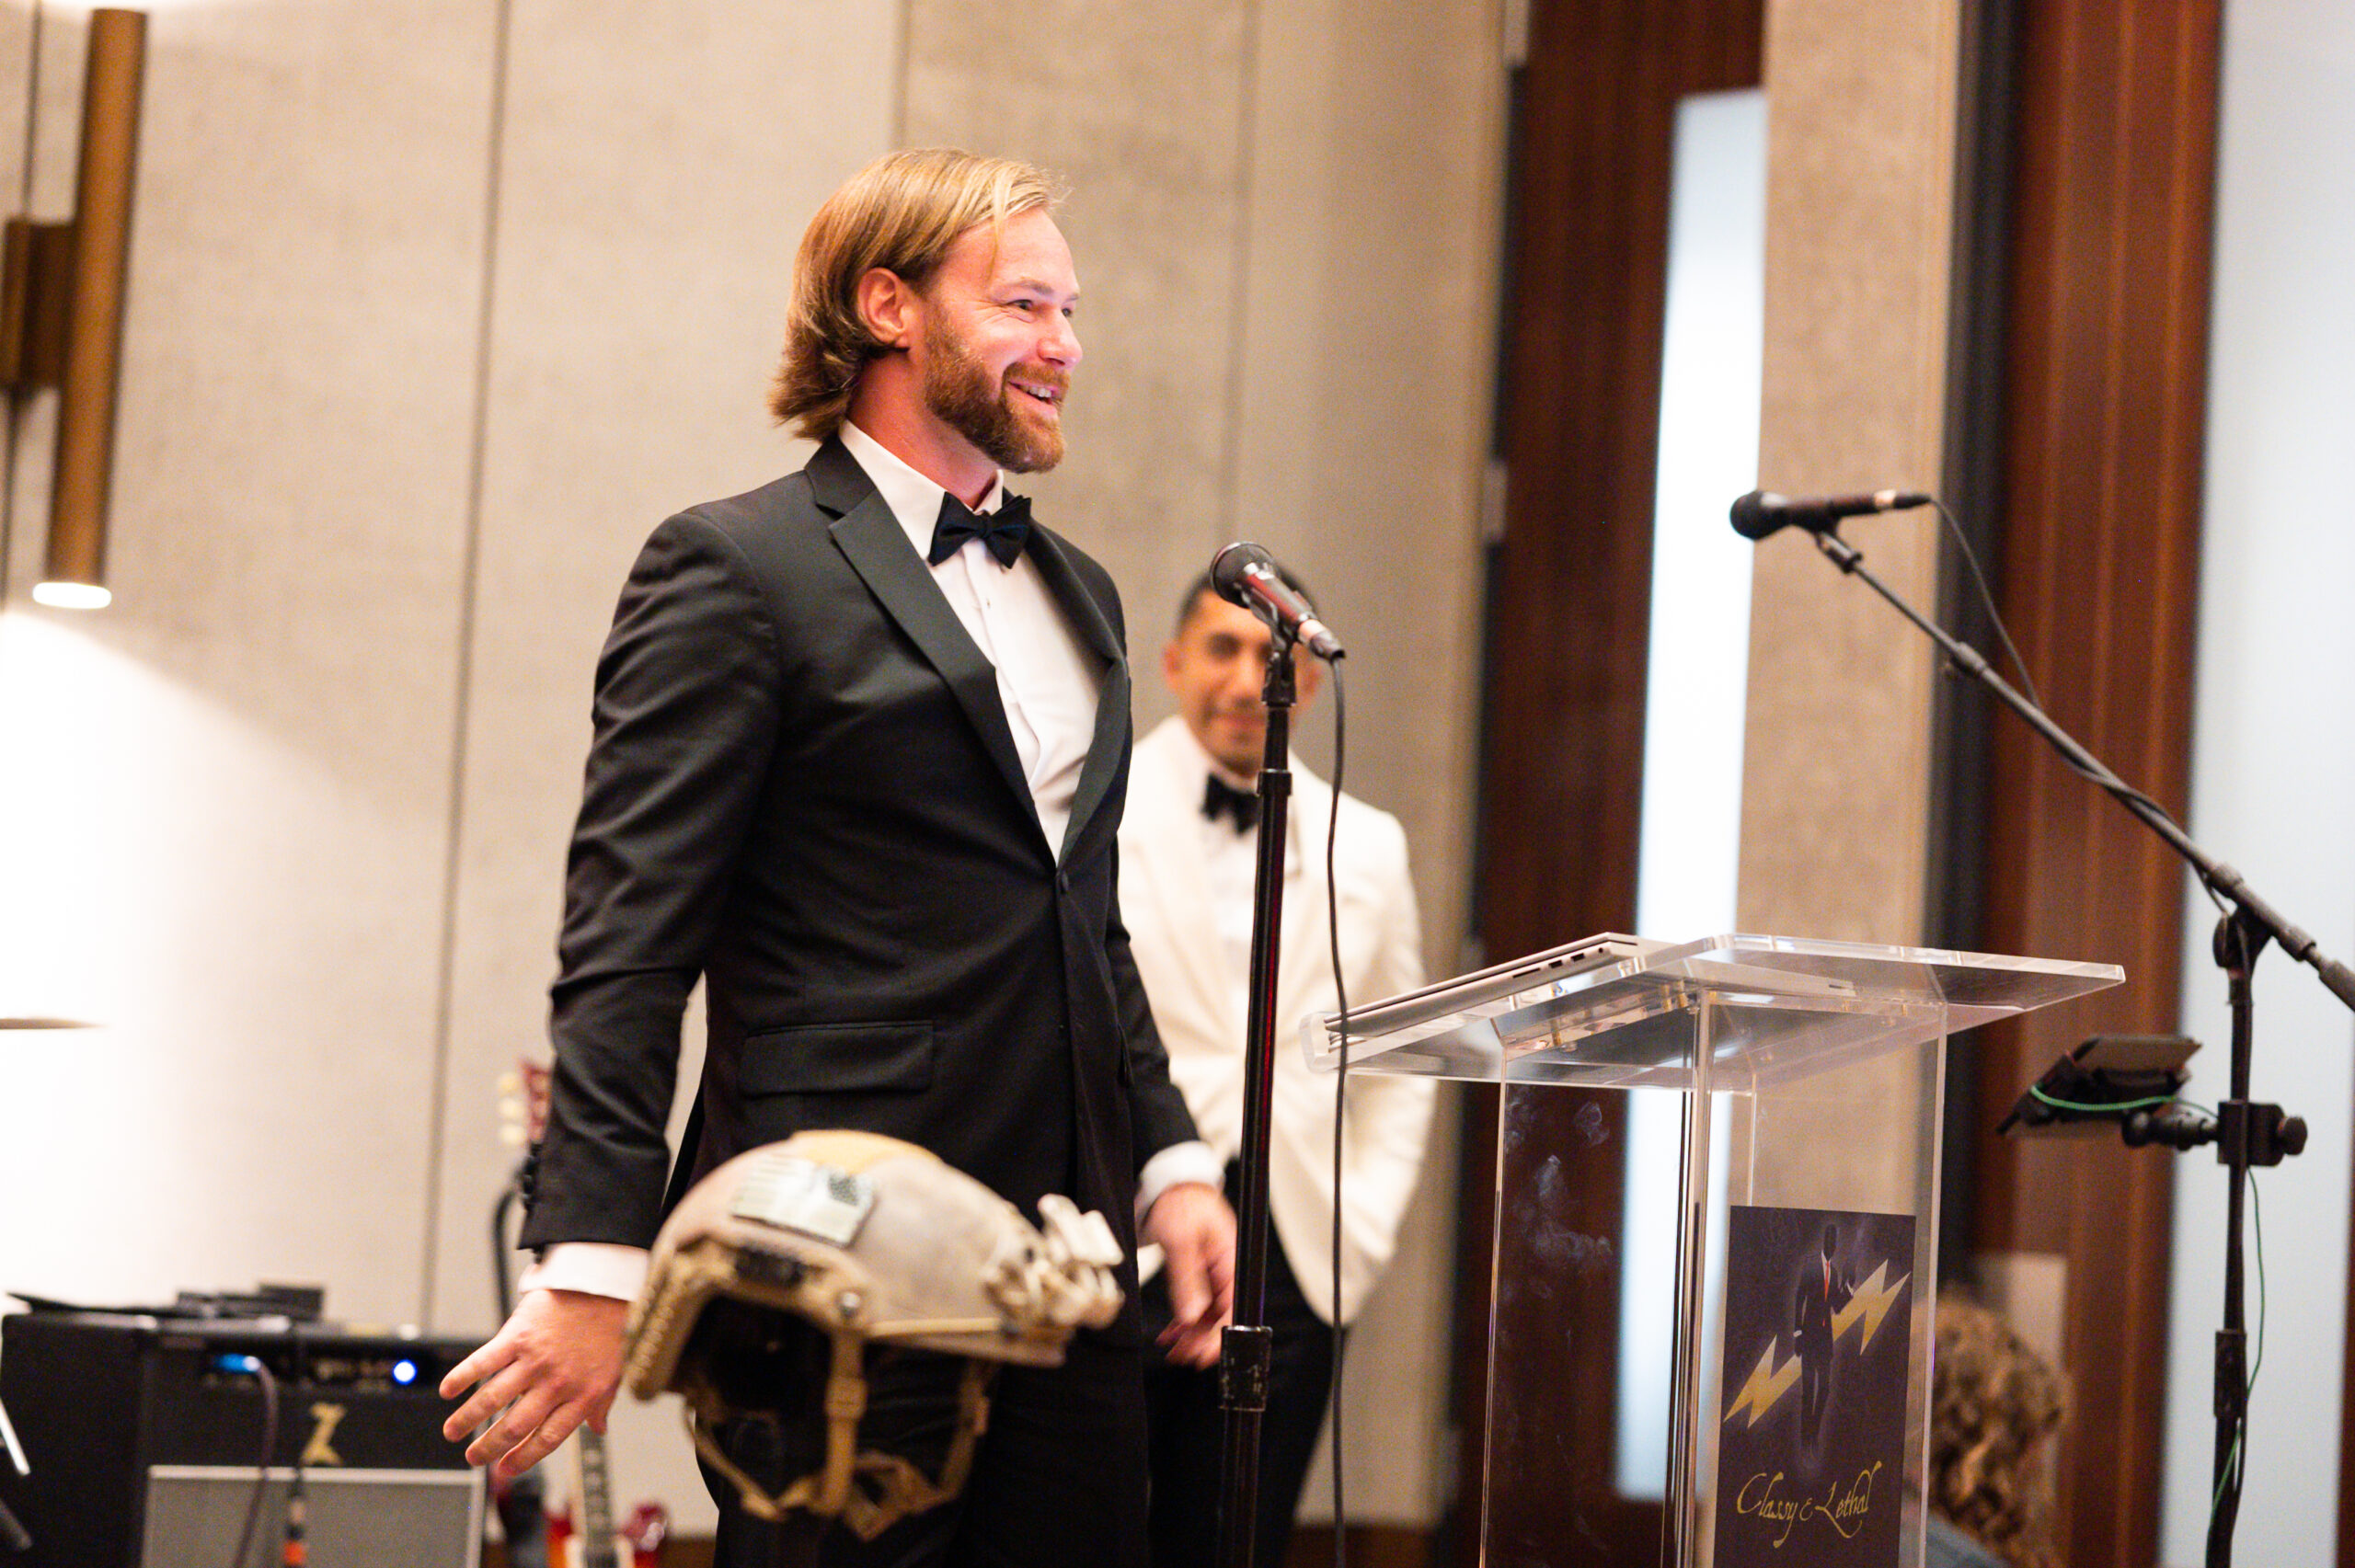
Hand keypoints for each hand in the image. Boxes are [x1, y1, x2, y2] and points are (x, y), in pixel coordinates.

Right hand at [440, 1288, 628, 1477]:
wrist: (598, 1288)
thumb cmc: (606, 1332)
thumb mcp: (612, 1374)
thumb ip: (601, 1405)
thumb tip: (599, 1429)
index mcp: (581, 1397)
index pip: (547, 1439)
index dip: (523, 1458)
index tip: (504, 1470)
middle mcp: (556, 1383)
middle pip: (515, 1425)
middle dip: (489, 1447)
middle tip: (473, 1457)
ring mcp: (535, 1360)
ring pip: (493, 1398)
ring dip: (467, 1419)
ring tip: (452, 1432)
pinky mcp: (517, 1336)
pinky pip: (484, 1362)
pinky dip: (462, 1377)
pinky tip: (448, 1391)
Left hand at [1142, 1180, 1234, 1368]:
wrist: (1168, 1184)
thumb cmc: (1181, 1201)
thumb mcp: (1181, 1239)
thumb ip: (1187, 1279)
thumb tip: (1191, 1314)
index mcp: (1232, 1260)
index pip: (1234, 1308)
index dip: (1220, 1335)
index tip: (1203, 1354)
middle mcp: (1225, 1269)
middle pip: (1221, 1315)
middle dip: (1202, 1339)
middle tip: (1182, 1356)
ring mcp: (1211, 1272)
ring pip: (1207, 1314)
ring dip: (1191, 1334)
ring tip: (1174, 1349)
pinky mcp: (1198, 1273)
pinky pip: (1195, 1304)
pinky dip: (1183, 1321)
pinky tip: (1171, 1332)